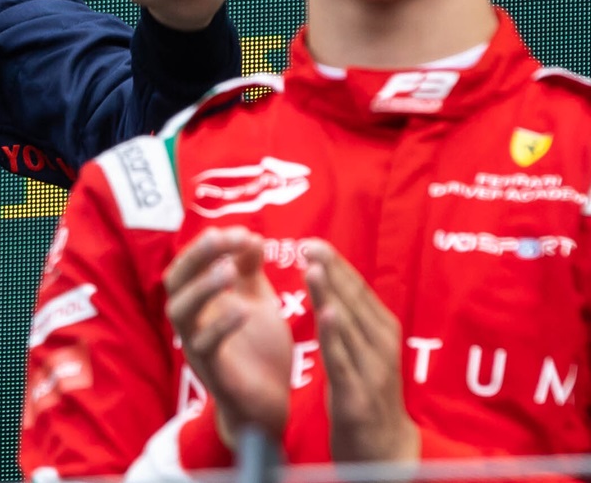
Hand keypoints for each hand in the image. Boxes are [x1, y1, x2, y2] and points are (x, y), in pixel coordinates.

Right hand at [164, 227, 291, 443]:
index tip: (242, 233)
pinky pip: (205, 345)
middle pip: (175, 280)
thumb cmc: (259, 352)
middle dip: (196, 257)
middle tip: (221, 239)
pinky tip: (242, 310)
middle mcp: (190, 321)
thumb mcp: (257, 302)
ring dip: (202, 287)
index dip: (210, 244)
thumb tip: (249, 236)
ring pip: (181, 311)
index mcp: (200, 301)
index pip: (191, 263)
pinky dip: (221, 325)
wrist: (268, 405)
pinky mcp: (210, 372)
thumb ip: (250, 272)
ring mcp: (195, 346)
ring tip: (228, 270)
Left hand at [306, 240, 418, 463]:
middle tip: (308, 244)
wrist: (385, 451)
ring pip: (347, 327)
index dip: (337, 266)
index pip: (359, 292)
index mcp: (383, 333)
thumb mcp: (364, 351)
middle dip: (331, 272)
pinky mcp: (356, 397)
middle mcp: (381, 348)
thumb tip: (331, 278)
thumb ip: (351, 319)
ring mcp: (371, 373)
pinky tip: (326, 314)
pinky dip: (335, 337)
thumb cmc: (368, 394)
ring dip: (331, 295)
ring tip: (314, 267)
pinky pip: (342, 362)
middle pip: (354, 303)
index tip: (313, 242)